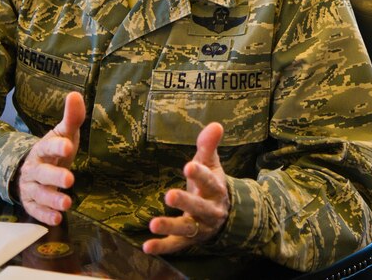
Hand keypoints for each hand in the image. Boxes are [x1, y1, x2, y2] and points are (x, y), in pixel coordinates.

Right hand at [16, 91, 85, 224]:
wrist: (31, 169)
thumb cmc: (54, 150)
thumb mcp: (63, 133)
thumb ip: (72, 117)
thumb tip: (75, 94)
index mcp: (43, 149)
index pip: (48, 146)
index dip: (58, 146)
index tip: (69, 146)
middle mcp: (35, 168)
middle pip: (42, 173)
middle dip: (55, 176)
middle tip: (70, 179)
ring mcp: (31, 186)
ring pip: (39, 193)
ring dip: (52, 198)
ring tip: (67, 203)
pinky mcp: (31, 202)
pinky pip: (35, 210)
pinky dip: (45, 215)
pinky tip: (57, 219)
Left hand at [143, 122, 230, 254]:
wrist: (224, 215)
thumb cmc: (211, 183)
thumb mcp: (212, 164)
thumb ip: (209, 145)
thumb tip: (216, 124)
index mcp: (217, 189)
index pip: (210, 181)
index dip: (200, 174)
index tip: (188, 166)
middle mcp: (211, 210)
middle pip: (200, 207)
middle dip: (186, 202)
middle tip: (169, 195)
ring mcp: (200, 227)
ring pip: (187, 228)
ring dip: (170, 226)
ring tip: (153, 223)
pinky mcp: (189, 240)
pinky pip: (175, 245)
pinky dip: (162, 247)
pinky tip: (146, 246)